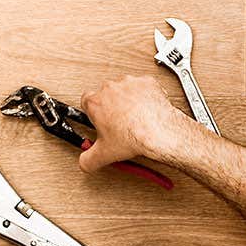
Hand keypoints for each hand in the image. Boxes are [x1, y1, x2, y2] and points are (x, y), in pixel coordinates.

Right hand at [76, 75, 195, 172]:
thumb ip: (88, 159)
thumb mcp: (104, 155)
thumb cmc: (134, 138)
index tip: (99, 120)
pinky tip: (147, 109)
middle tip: (120, 123)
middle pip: (106, 95)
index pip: (86, 102)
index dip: (93, 113)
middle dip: (112, 107)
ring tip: (135, 118)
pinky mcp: (146, 82)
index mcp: (95, 102)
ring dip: (128, 101)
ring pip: (125, 89)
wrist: (159, 132)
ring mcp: (129, 83)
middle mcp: (110, 88)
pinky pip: (144, 87)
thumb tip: (85, 162)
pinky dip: (145, 96)